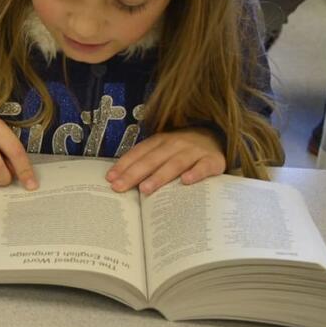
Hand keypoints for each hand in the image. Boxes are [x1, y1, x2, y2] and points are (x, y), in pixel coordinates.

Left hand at [106, 128, 225, 195]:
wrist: (215, 137)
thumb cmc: (181, 150)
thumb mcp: (162, 150)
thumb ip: (146, 161)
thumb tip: (120, 180)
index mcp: (159, 141)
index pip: (138, 153)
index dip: (124, 165)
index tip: (110, 179)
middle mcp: (175, 144)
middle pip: (152, 160)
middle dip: (134, 174)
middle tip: (120, 187)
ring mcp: (194, 151)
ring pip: (174, 164)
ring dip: (159, 176)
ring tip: (145, 189)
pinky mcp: (213, 160)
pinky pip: (204, 167)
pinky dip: (195, 173)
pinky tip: (186, 181)